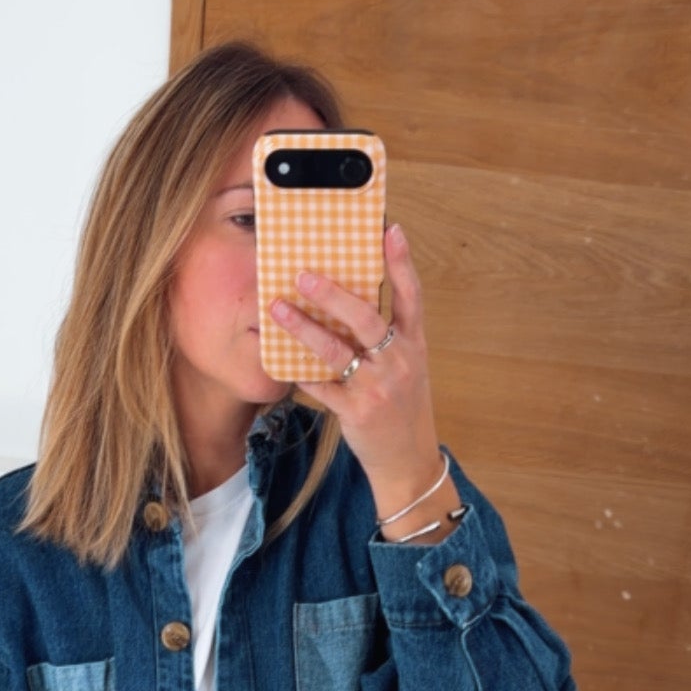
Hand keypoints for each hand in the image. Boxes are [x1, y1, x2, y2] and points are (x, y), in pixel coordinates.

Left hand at [268, 222, 447, 515]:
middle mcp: (399, 361)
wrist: (407, 461)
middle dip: (334, 295)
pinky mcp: (357, 412)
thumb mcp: (406, 365)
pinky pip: (321, 387)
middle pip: (367, 318)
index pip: (411, 296)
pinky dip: (300, 373)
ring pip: (337, 351)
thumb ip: (386, 334)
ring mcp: (378, 388)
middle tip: (303, 275)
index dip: (401, 262)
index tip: (389, 229)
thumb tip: (348, 295)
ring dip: (303, 328)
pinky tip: (280, 360)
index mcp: (413, 344)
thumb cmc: (402, 406)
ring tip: (276, 309)